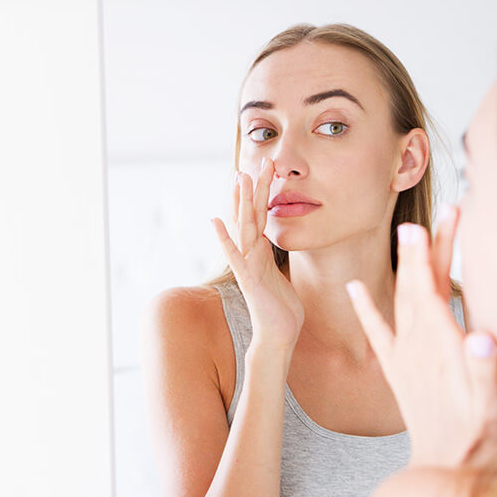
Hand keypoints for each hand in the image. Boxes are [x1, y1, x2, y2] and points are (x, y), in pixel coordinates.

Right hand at [211, 157, 304, 354]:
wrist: (278, 336)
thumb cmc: (282, 310)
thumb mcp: (280, 276)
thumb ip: (273, 259)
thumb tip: (271, 244)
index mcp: (261, 252)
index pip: (261, 216)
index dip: (262, 193)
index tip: (265, 169)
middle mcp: (251, 255)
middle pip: (252, 214)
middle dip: (255, 188)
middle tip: (257, 160)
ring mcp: (247, 265)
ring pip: (244, 227)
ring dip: (241, 202)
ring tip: (239, 178)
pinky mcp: (248, 279)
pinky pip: (235, 255)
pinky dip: (224, 239)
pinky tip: (215, 221)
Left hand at [346, 206, 496, 467]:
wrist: (446, 467)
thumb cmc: (477, 436)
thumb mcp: (491, 406)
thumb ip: (485, 372)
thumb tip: (481, 341)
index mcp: (439, 347)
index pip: (429, 291)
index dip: (424, 257)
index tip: (420, 225)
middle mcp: (417, 345)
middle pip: (416, 287)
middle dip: (421, 250)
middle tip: (430, 215)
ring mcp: (405, 355)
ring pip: (402, 300)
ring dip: (405, 267)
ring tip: (410, 234)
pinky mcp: (397, 369)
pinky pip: (377, 333)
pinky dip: (366, 309)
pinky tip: (355, 288)